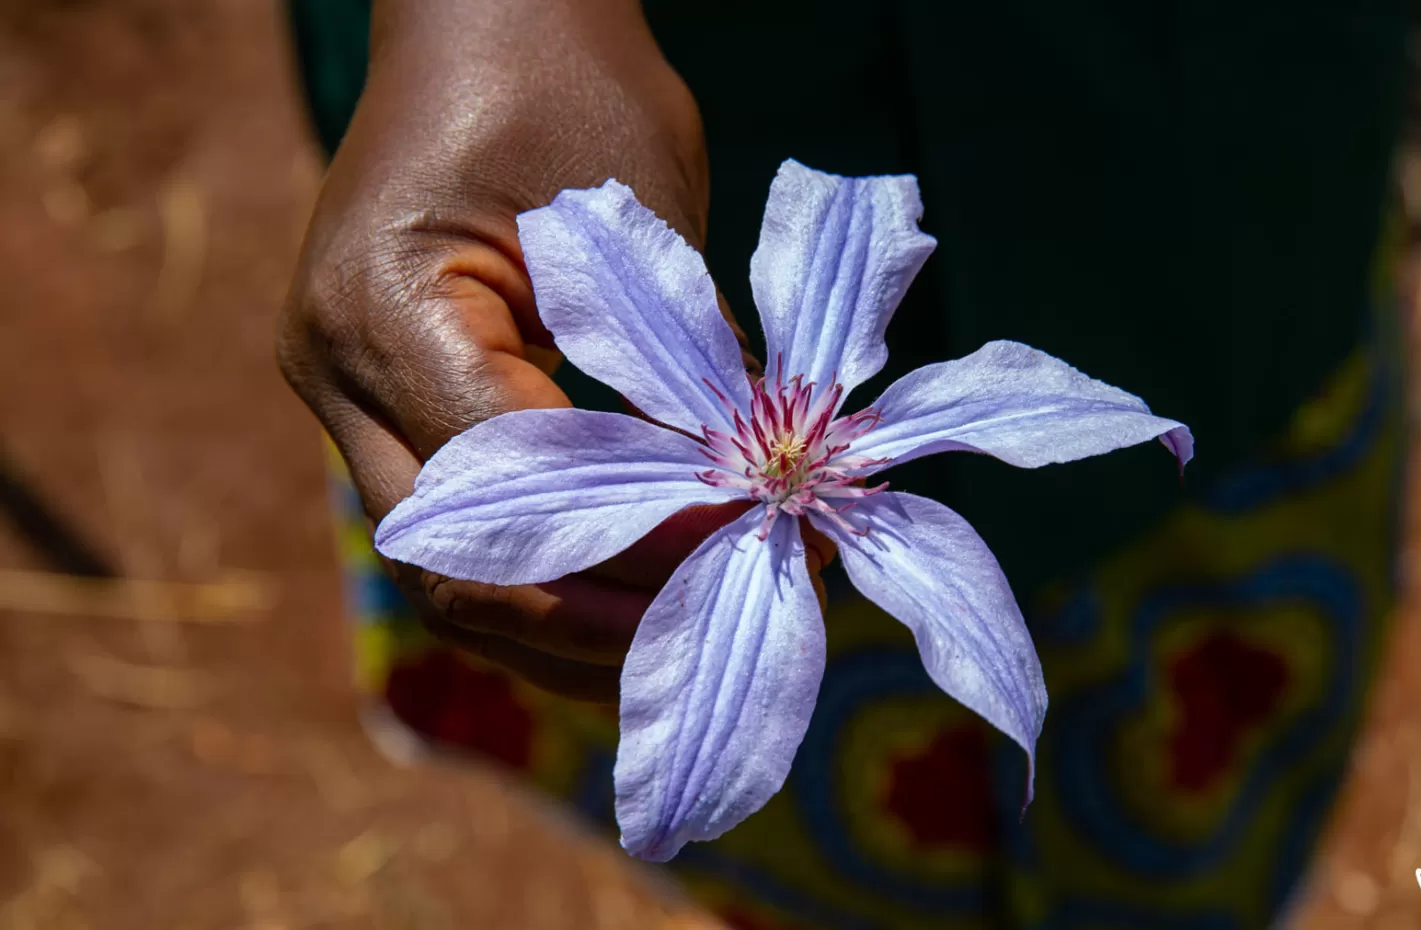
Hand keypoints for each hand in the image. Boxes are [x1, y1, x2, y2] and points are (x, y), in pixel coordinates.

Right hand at [277, 0, 831, 701]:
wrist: (483, 13)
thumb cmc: (570, 82)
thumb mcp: (641, 214)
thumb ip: (678, 368)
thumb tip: (748, 511)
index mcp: (386, 313)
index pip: (511, 485)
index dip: (635, 544)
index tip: (750, 553)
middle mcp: (338, 374)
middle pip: (450, 571)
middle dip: (590, 627)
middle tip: (716, 635)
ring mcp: (348, 395)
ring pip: (445, 573)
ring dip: (563, 626)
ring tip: (681, 640)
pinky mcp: (385, 403)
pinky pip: (461, 524)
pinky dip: (544, 573)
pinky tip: (632, 592)